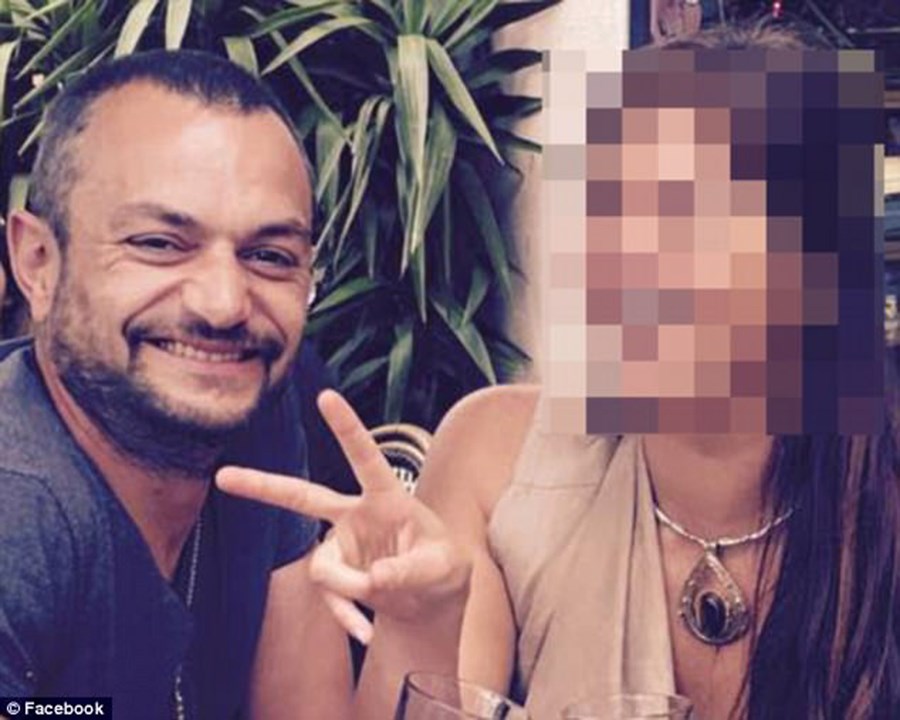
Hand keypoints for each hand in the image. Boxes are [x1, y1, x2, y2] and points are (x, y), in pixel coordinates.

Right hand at [216, 390, 471, 644]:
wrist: (430, 602)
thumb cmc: (442, 570)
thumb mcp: (442, 570)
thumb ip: (411, 571)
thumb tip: (373, 579)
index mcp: (388, 499)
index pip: (365, 458)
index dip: (346, 428)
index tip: (326, 396)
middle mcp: (356, 516)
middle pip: (303, 497)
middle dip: (263, 487)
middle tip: (223, 476)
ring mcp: (340, 545)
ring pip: (323, 569)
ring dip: (348, 591)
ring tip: (379, 603)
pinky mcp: (334, 574)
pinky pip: (329, 598)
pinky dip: (346, 617)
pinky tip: (367, 631)